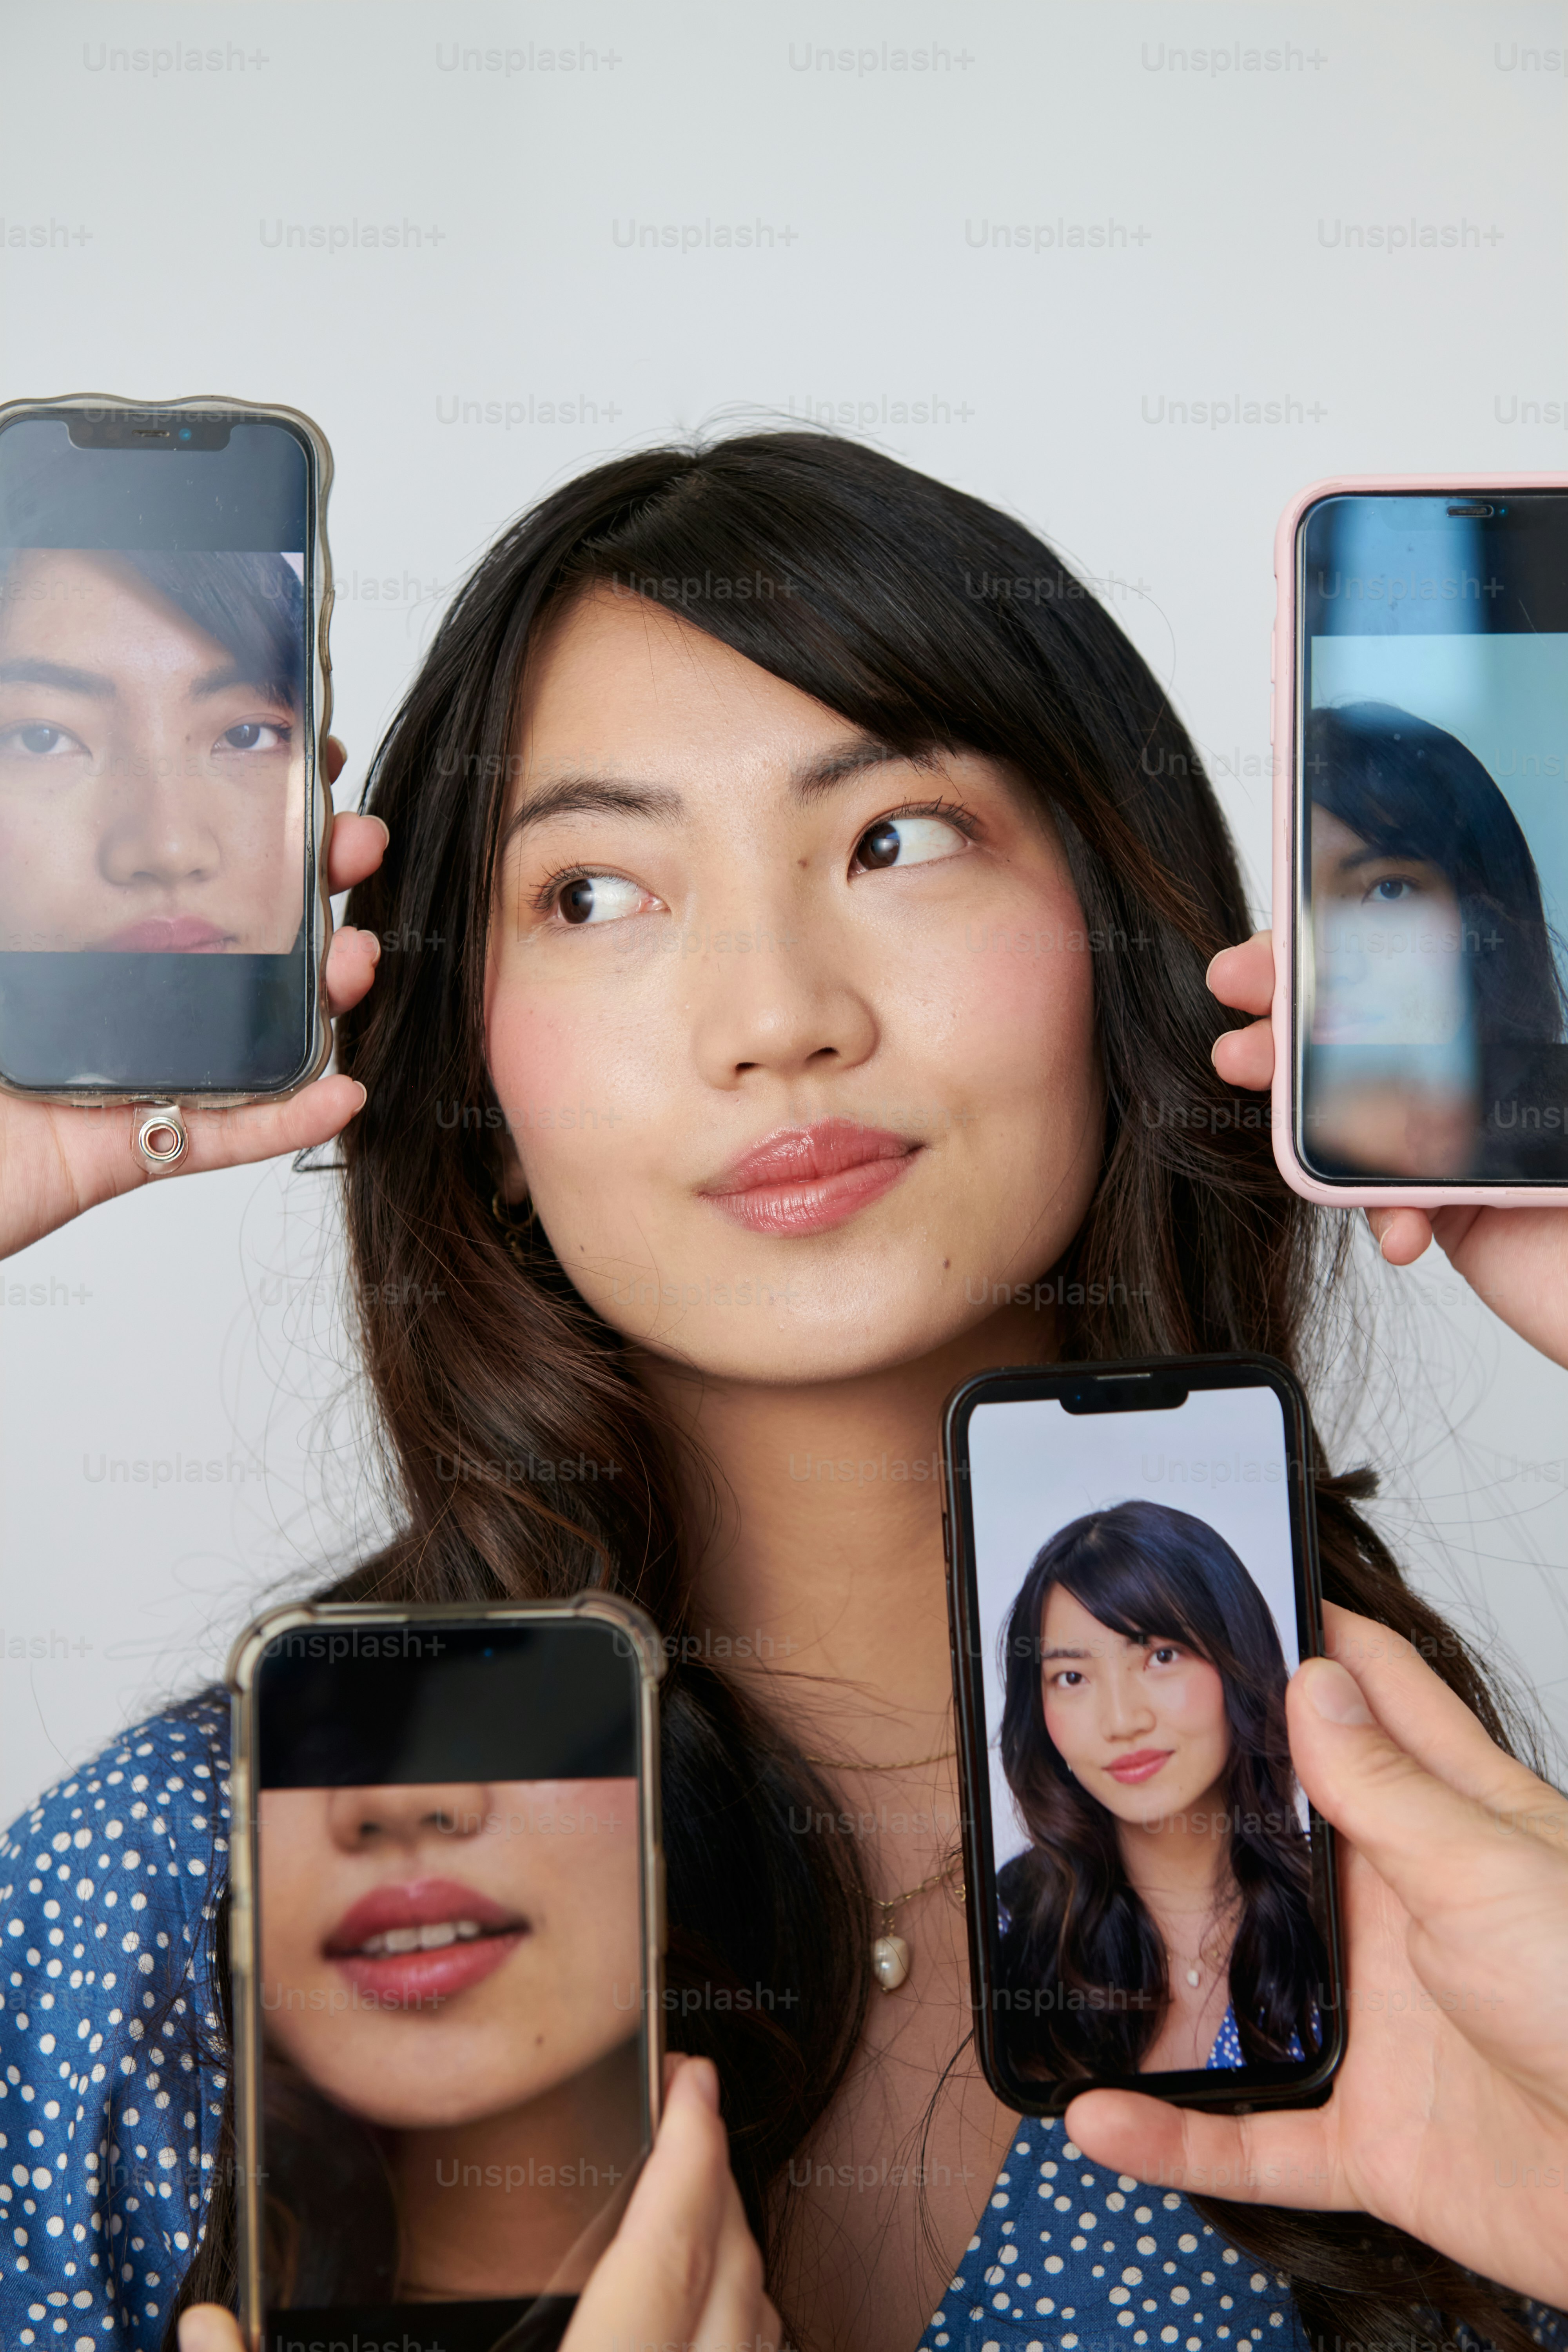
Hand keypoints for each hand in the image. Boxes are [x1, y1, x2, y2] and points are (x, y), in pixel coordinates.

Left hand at [0, 740, 385, 1262]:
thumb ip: (7, 851)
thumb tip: (13, 747)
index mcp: (79, 929)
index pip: (176, 862)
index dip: (252, 816)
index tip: (306, 766)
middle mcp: (121, 993)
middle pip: (241, 935)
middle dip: (315, 888)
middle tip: (354, 847)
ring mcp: (139, 1068)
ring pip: (255, 1030)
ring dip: (325, 995)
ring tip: (355, 960)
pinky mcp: (141, 1144)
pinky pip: (230, 1133)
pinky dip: (292, 1118)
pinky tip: (340, 1092)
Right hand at [178, 2057, 786, 2351]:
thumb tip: (197, 2324)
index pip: (671, 2248)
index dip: (693, 2151)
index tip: (696, 2079)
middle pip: (734, 2286)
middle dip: (720, 2194)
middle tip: (685, 2132)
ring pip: (760, 2345)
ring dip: (741, 2274)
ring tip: (700, 2218)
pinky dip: (742, 2345)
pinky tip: (704, 2331)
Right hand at [1064, 1601, 1567, 2309]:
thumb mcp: (1491, 1872)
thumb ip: (1388, 1788)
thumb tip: (1310, 1681)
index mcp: (1452, 1827)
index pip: (1378, 1699)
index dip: (1310, 1639)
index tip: (1231, 1594)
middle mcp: (1406, 1916)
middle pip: (1281, 1839)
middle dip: (1195, 1803)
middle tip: (1101, 1757)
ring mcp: (1383, 2024)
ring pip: (1245, 1987)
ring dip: (1163, 1975)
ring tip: (1068, 1942)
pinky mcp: (1372, 2133)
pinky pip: (1253, 2137)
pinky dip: (1175, 2136)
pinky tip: (1103, 2118)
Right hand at [1208, 930, 1567, 1368]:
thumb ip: (1556, 1007)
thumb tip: (1527, 942)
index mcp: (1523, 1023)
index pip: (1425, 963)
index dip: (1349, 938)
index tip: (1292, 927)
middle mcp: (1487, 1078)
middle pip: (1375, 1025)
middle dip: (1297, 1004)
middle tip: (1242, 991)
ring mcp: (1465, 1147)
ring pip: (1359, 1108)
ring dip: (1297, 1092)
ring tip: (1253, 1069)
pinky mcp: (1456, 1219)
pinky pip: (1385, 1204)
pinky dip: (1378, 1213)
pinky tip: (1398, 1223)